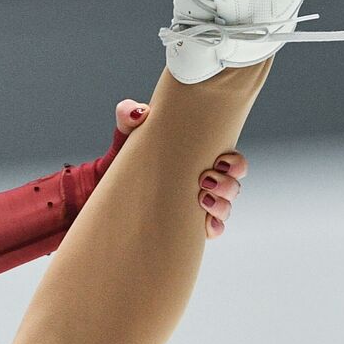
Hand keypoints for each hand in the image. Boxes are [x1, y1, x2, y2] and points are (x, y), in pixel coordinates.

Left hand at [105, 99, 248, 239]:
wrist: (107, 185)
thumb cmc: (126, 156)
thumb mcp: (127, 134)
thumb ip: (128, 115)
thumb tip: (139, 112)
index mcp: (199, 160)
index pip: (231, 162)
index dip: (235, 163)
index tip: (220, 161)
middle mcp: (203, 184)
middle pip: (234, 186)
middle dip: (229, 184)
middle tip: (206, 179)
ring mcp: (197, 207)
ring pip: (226, 209)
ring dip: (221, 204)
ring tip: (201, 198)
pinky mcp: (186, 226)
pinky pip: (212, 230)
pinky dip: (213, 226)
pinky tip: (203, 222)